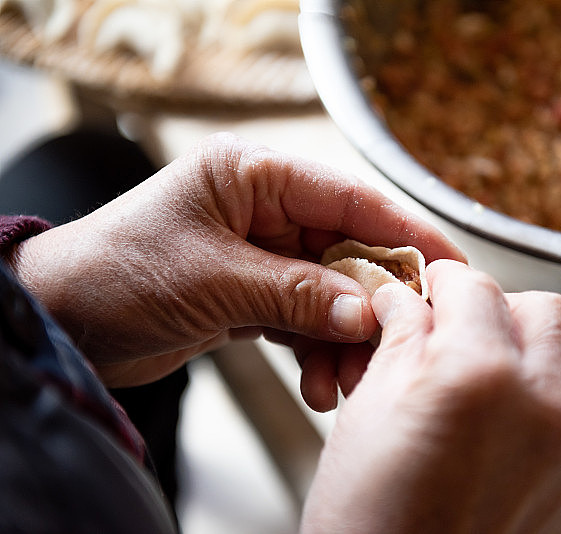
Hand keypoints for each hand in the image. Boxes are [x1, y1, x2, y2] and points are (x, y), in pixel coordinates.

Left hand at [7, 133, 463, 387]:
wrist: (62, 322)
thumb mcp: (215, 280)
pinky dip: (317, 351)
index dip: (404, 233)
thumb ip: (298, 294)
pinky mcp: (254, 292)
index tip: (449, 266)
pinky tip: (318, 385)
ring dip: (344, 338)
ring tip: (346, 382)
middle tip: (397, 344)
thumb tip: (367, 313)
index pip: (349, 198)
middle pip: (348, 249)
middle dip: (372, 303)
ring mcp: (261, 252)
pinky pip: (305, 319)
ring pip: (331, 292)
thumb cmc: (117, 275)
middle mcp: (264, 208)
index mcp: (254, 175)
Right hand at [301, 260, 560, 533]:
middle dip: (499, 307)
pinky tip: (482, 436)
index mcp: (477, 375)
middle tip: (457, 328)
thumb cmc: (367, 523)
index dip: (442, 282)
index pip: (474, 286)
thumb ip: (400, 338)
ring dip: (515, 357)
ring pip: (557, 362)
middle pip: (546, 311)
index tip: (427, 291)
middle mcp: (539, 404)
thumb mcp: (366, 411)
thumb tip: (405, 300)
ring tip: (464, 389)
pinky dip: (526, 405)